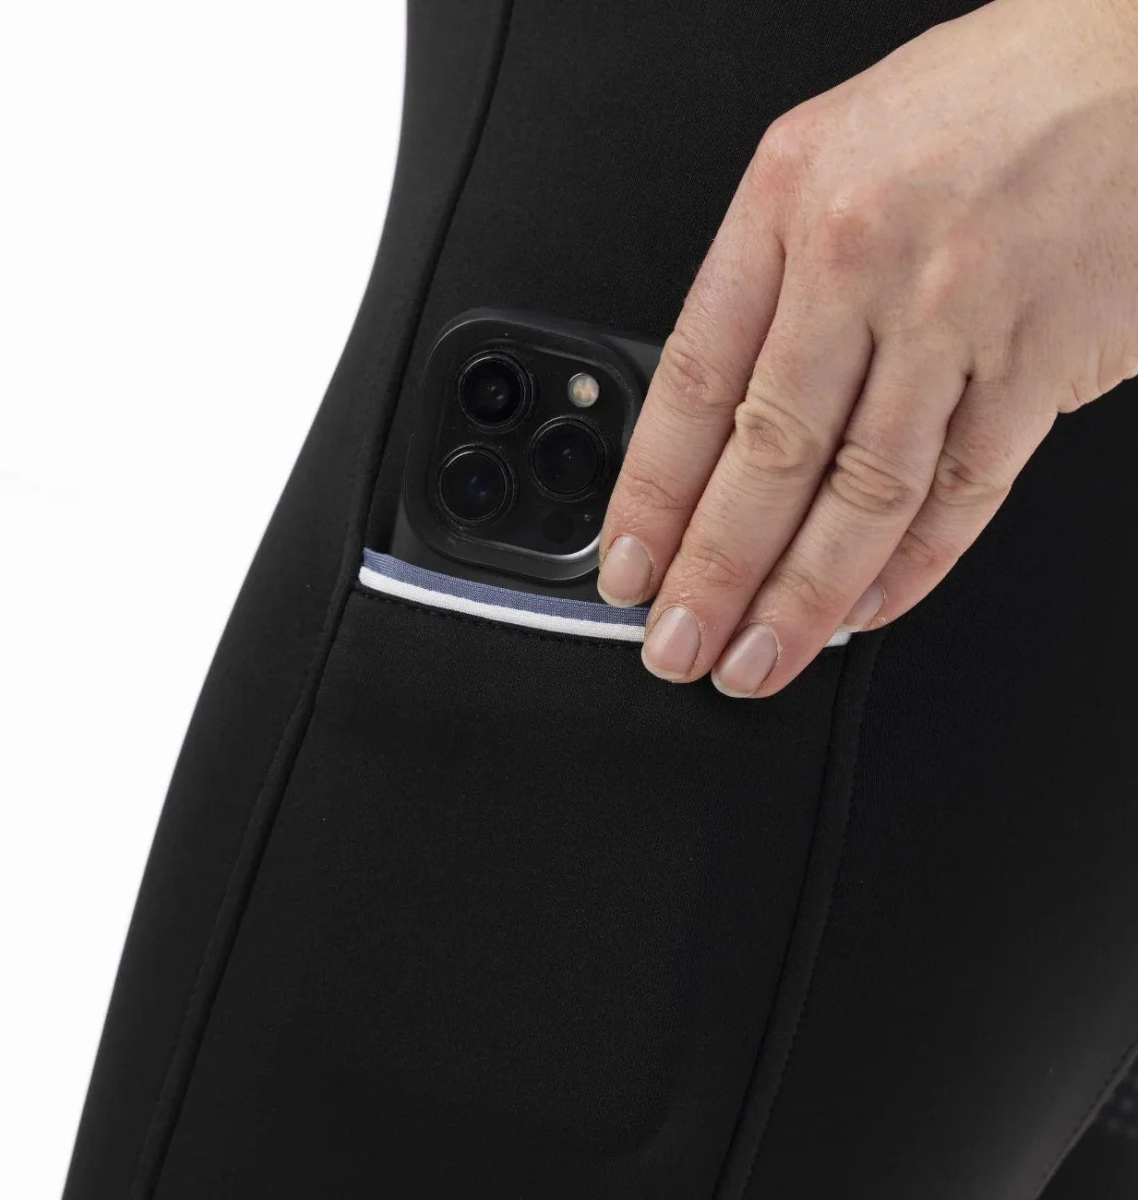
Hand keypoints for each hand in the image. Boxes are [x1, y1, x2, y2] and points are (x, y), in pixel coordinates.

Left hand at [598, 0, 1137, 696]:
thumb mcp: (829, 160)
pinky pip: (963, 491)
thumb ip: (768, 288)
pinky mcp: (1042, 358)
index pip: (692, 384)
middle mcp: (862, 261)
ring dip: (804, 596)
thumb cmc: (978, 106)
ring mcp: (957, 315)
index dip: (652, 495)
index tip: (629, 566)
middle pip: (769, 454)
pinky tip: (862, 609)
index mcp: (787, 205)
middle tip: (679, 645)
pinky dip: (910, 566)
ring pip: (862, 492)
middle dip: (715, 572)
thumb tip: (714, 432)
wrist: (1133, 57)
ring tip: (759, 657)